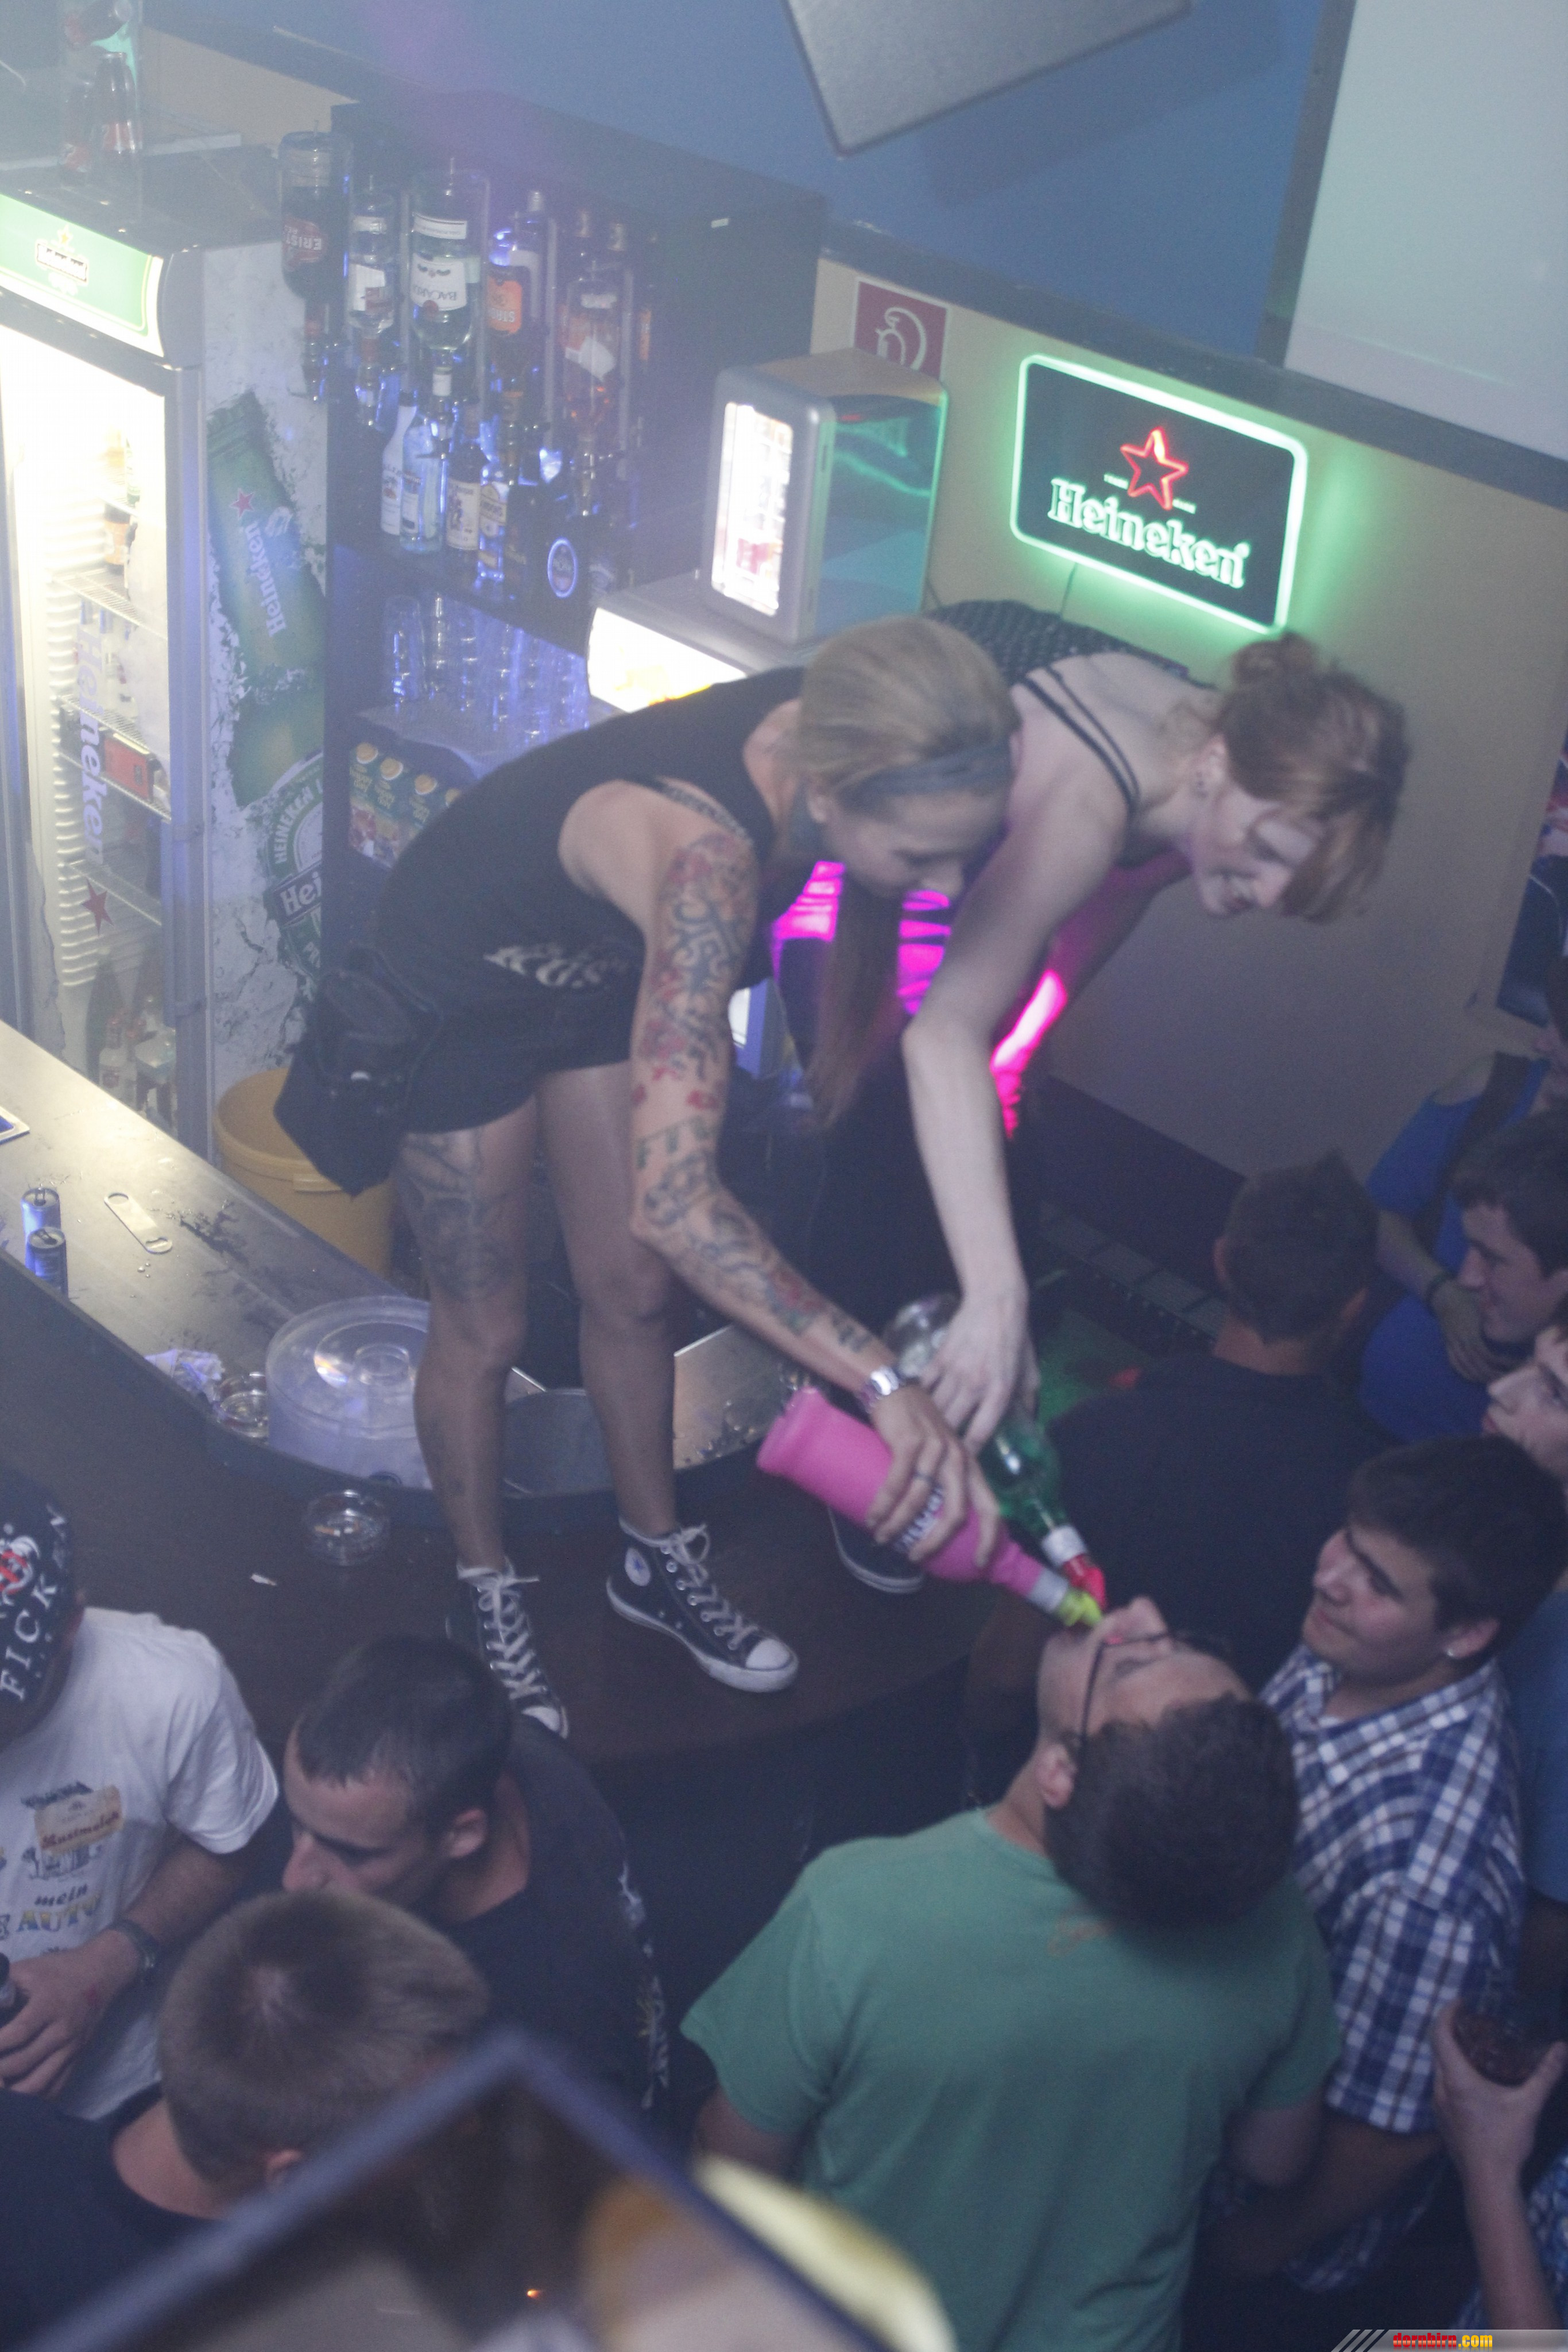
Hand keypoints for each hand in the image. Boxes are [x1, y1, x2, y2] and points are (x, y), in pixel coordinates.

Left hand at [0, 1934, 137, 2096]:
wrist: (102, 1972)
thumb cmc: (59, 1970)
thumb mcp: (28, 1969)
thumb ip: (2, 1985)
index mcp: (49, 2005)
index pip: (18, 2033)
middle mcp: (62, 2031)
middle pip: (23, 2063)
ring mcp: (71, 2048)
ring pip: (39, 2084)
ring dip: (12, 2092)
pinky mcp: (77, 2058)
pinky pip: (55, 2088)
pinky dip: (34, 2097)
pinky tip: (17, 2095)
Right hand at [864, 1382, 1002, 1565]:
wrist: (893, 1387)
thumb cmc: (915, 1424)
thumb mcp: (939, 1450)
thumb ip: (942, 1477)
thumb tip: (931, 1519)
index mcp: (969, 1464)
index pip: (991, 1506)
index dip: (989, 1538)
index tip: (977, 1563)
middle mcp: (958, 1458)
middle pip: (956, 1512)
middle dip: (935, 1541)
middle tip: (916, 1556)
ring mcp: (935, 1449)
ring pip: (920, 1501)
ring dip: (898, 1525)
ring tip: (882, 1536)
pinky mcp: (909, 1442)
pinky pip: (896, 1483)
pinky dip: (883, 1505)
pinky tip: (872, 1517)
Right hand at [919, 1289, 1035, 1451]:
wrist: (995, 1302)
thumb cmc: (1016, 1337)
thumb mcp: (1030, 1370)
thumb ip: (1028, 1396)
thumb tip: (1029, 1418)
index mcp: (999, 1391)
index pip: (980, 1432)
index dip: (969, 1454)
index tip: (962, 1466)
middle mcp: (975, 1385)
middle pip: (951, 1424)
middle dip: (942, 1443)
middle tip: (937, 1455)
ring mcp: (954, 1372)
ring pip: (934, 1407)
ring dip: (928, 1423)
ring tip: (922, 1437)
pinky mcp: (940, 1358)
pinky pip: (923, 1384)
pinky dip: (918, 1397)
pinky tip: (914, 1407)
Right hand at [1430, 1280, 1508, 1383]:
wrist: (1444, 1295)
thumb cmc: (1467, 1297)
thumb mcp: (1484, 1303)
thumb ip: (1495, 1314)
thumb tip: (1515, 1321)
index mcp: (1471, 1332)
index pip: (1487, 1355)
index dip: (1502, 1362)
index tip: (1517, 1362)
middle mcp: (1462, 1342)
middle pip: (1478, 1365)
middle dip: (1495, 1373)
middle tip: (1511, 1375)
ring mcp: (1453, 1345)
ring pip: (1467, 1367)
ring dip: (1482, 1376)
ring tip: (1497, 1379)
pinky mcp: (1448, 1346)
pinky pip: (1456, 1364)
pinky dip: (1466, 1373)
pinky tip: (1476, 1378)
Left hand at [1432, 2002, 1567, 2185]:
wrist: (1488, 2184)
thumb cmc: (1505, 2142)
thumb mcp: (1528, 2105)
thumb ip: (1545, 2074)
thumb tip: (1561, 2047)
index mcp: (1456, 2078)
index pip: (1440, 2032)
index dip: (1448, 2012)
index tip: (1462, 2001)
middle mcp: (1440, 2088)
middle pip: (1437, 2048)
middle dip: (1452, 2030)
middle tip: (1475, 2022)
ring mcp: (1438, 2107)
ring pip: (1438, 2069)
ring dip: (1452, 2053)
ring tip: (1476, 2048)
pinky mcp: (1442, 2122)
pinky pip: (1441, 2086)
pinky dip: (1452, 2073)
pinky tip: (1474, 2082)